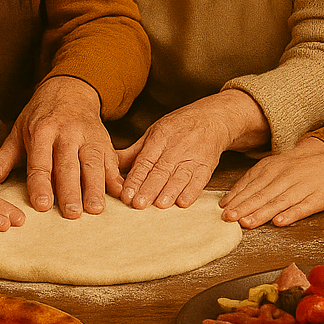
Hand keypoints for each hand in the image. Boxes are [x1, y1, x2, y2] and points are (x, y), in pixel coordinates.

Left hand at [0, 75, 119, 218]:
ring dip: (96, 187)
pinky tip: (121, 194)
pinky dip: (117, 178)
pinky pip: (112, 160)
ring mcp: (89, 136)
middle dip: (71, 190)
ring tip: (95, 210)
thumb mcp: (18, 131)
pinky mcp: (105, 140)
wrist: (70, 89)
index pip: (40, 162)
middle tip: (72, 214)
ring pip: (93, 163)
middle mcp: (67, 132)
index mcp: (42, 131)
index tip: (43, 206)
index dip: (41, 184)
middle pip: (68, 165)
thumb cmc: (40, 116)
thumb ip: (4, 158)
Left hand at [116, 90, 268, 210]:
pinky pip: (200, 180)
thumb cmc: (178, 127)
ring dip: (170, 191)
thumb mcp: (154, 132)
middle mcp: (176, 148)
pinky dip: (192, 191)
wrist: (213, 118)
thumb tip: (110, 163)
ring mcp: (193, 157)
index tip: (126, 194)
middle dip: (149, 188)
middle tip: (138, 204)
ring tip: (160, 205)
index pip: (145, 161)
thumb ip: (134, 152)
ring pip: (179, 176)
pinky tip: (184, 202)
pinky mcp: (207, 165)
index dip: (136, 178)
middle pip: (161, 171)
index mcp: (159, 138)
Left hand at [221, 143, 323, 227]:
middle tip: (228, 218)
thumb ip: (260, 179)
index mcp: (276, 166)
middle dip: (244, 206)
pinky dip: (291, 215)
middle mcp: (288, 175)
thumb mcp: (282, 167)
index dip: (237, 195)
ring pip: (279, 201)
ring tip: (247, 223)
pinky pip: (303, 207)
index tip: (223, 207)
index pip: (252, 181)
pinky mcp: (319, 198)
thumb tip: (234, 196)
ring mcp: (304, 186)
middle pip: (262, 193)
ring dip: (262, 213)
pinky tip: (279, 222)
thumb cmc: (307, 169)